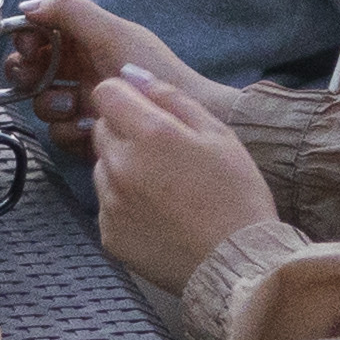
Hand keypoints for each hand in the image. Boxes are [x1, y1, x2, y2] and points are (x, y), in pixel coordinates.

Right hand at [7, 0, 191, 152]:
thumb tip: (28, 7)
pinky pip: (59, 131)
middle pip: (32, 70)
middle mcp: (82, 69)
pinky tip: (88, 126)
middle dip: (28, 74)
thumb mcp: (114, 32)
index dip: (27, 39)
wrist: (178, 117)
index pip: (40, 35)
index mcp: (87, 40)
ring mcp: (83, 103)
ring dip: (51, 103)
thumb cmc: (151, 70)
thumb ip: (71, 11)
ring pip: (42, 102)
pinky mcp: (87, 133)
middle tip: (38, 78)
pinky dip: (69, 128)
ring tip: (74, 104)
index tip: (29, 45)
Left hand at [83, 70, 280, 297]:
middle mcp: (120, 166)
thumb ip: (171, 97)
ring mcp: (110, 203)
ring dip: (123, 169)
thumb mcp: (218, 134)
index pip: (106, 92)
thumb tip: (132, 73)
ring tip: (166, 190)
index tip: (147, 113)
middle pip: (101, 130)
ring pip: (102, 168)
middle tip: (165, 155)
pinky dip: (125, 205)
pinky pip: (107, 205)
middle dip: (125, 133)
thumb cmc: (236, 196)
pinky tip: (159, 216)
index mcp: (149, 134)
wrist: (238, 265)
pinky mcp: (109, 234)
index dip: (126, 98)